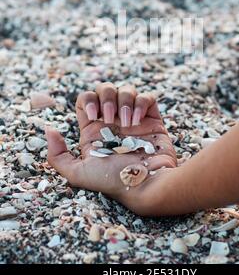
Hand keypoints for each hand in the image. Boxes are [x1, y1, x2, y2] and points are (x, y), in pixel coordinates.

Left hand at [46, 83, 176, 214]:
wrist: (144, 185)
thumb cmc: (111, 181)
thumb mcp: (77, 173)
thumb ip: (57, 155)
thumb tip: (50, 130)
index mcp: (94, 129)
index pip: (87, 99)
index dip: (89, 100)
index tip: (93, 114)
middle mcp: (113, 121)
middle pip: (105, 89)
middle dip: (107, 98)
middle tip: (110, 119)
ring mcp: (133, 119)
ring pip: (127, 90)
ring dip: (125, 101)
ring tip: (128, 124)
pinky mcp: (152, 120)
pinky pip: (147, 98)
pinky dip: (142, 104)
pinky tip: (139, 121)